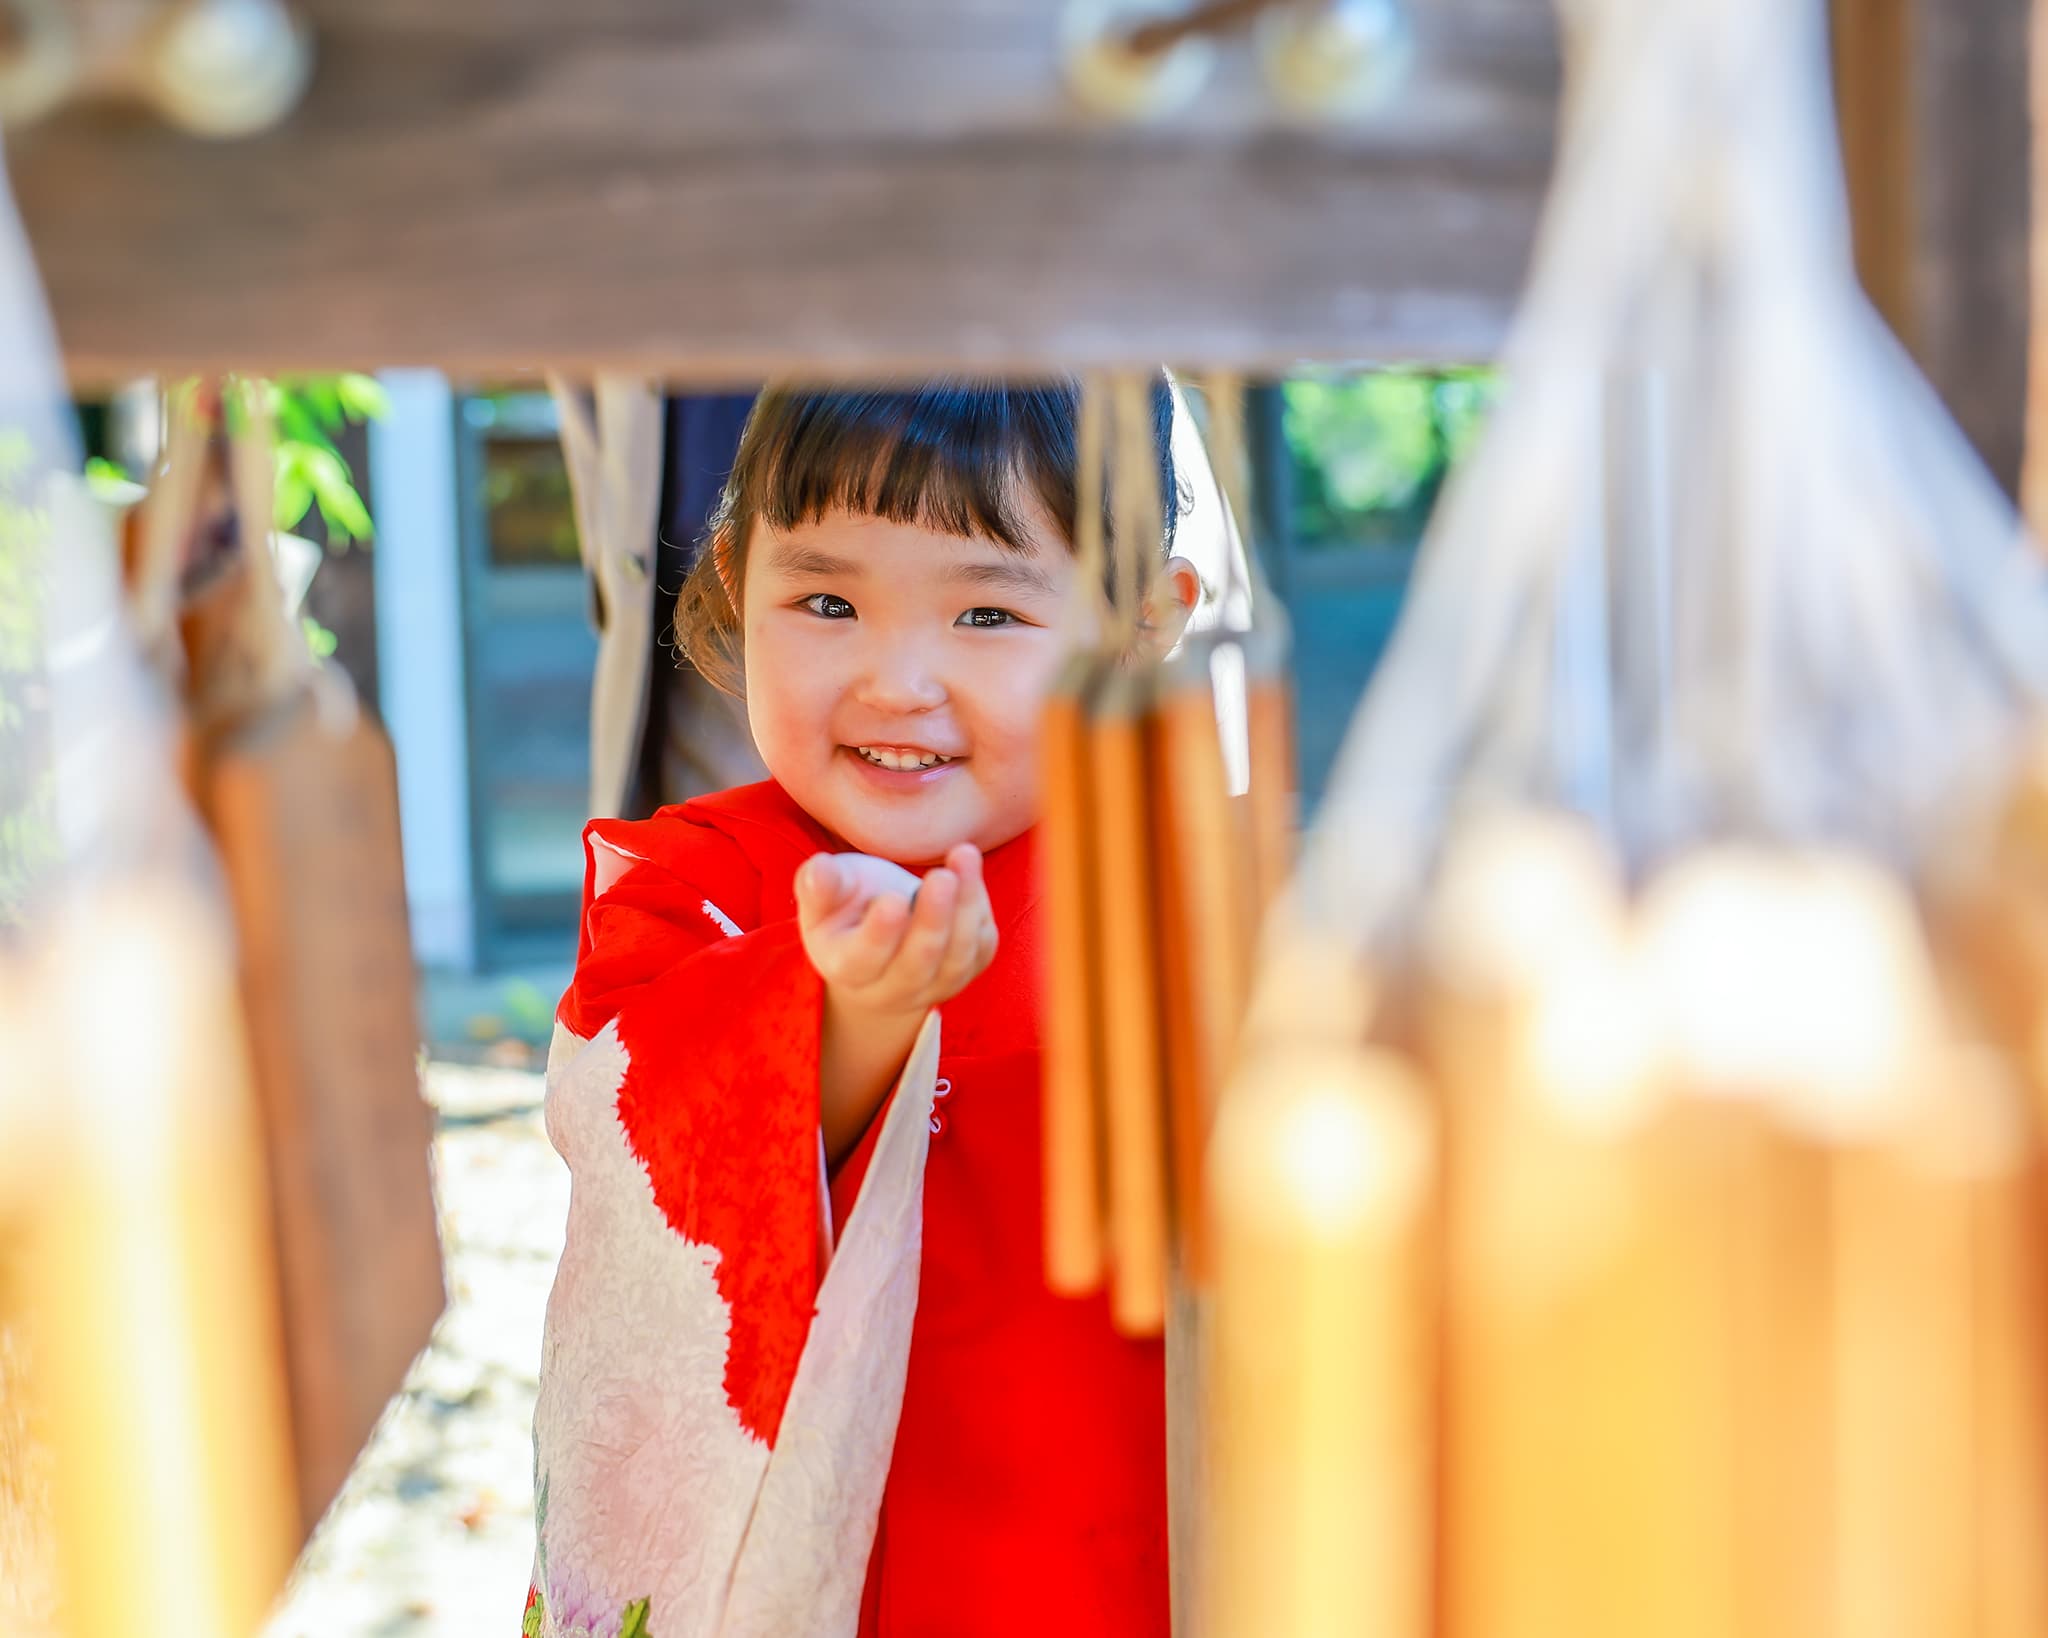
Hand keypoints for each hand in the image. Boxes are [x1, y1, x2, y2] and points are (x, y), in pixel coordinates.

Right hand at [795, 844, 998, 1019]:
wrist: (882, 930)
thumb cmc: (848, 905)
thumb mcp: (826, 892)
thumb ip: (820, 883)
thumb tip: (819, 871)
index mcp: (846, 967)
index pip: (862, 960)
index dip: (879, 934)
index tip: (892, 900)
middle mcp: (891, 988)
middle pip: (916, 964)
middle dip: (932, 921)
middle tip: (941, 877)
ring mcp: (933, 986)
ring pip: (956, 959)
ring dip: (965, 908)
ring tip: (963, 856)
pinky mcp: (966, 970)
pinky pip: (981, 948)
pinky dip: (980, 909)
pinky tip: (970, 870)